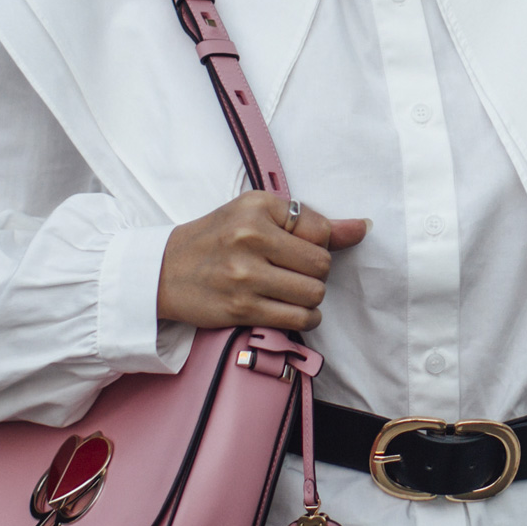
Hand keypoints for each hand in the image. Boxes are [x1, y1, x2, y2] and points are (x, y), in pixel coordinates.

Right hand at [156, 192, 366, 332]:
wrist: (163, 271)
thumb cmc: (215, 240)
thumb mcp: (257, 216)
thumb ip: (312, 223)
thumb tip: (363, 228)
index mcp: (257, 207)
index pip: (321, 230)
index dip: (318, 244)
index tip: (299, 249)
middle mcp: (251, 237)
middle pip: (321, 264)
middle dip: (316, 273)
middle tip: (294, 273)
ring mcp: (245, 275)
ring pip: (314, 293)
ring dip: (310, 299)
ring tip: (291, 292)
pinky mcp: (242, 308)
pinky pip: (297, 319)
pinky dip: (303, 318)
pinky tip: (289, 309)